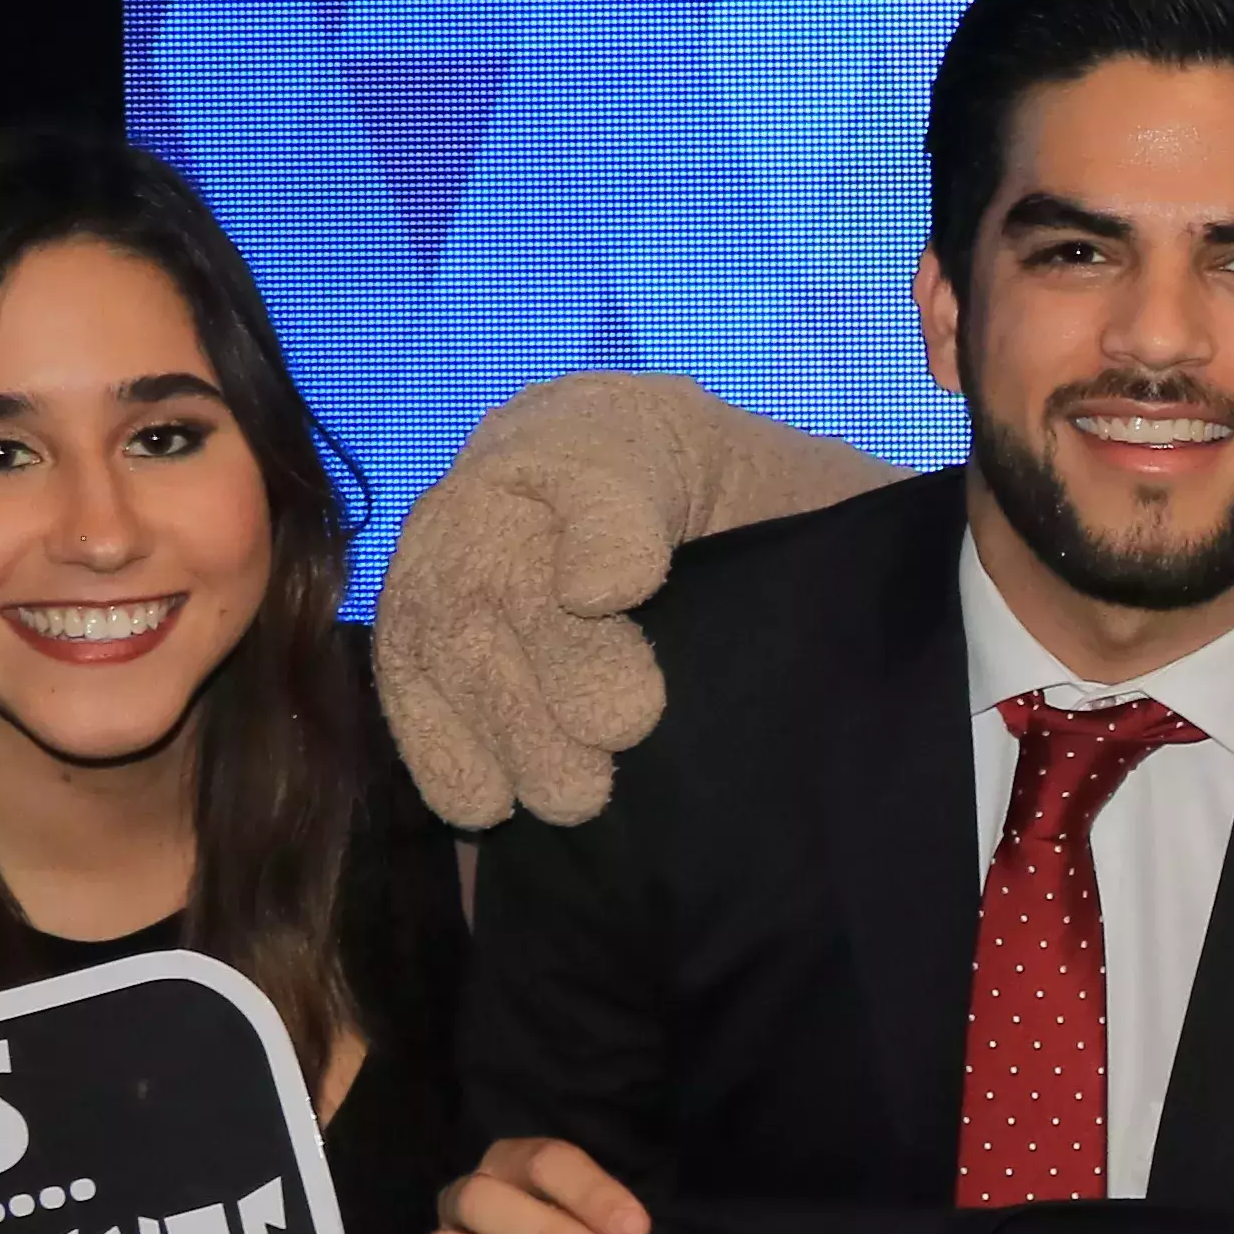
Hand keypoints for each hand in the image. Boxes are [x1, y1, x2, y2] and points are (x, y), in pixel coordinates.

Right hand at [372, 373, 888, 827]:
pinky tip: (485, 801)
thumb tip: (816, 593)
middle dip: (551, 654)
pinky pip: (405, 672)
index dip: (598, 522)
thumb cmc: (772, 540)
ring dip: (495, 716)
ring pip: (439, 617)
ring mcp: (460, 542)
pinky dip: (437, 740)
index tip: (617, 586)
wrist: (705, 558)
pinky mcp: (424, 617)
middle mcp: (524, 471)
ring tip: (570, 795)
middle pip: (502, 552)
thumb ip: (828, 533)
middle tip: (619, 732)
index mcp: (628, 432)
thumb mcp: (818, 517)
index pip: (602, 460)